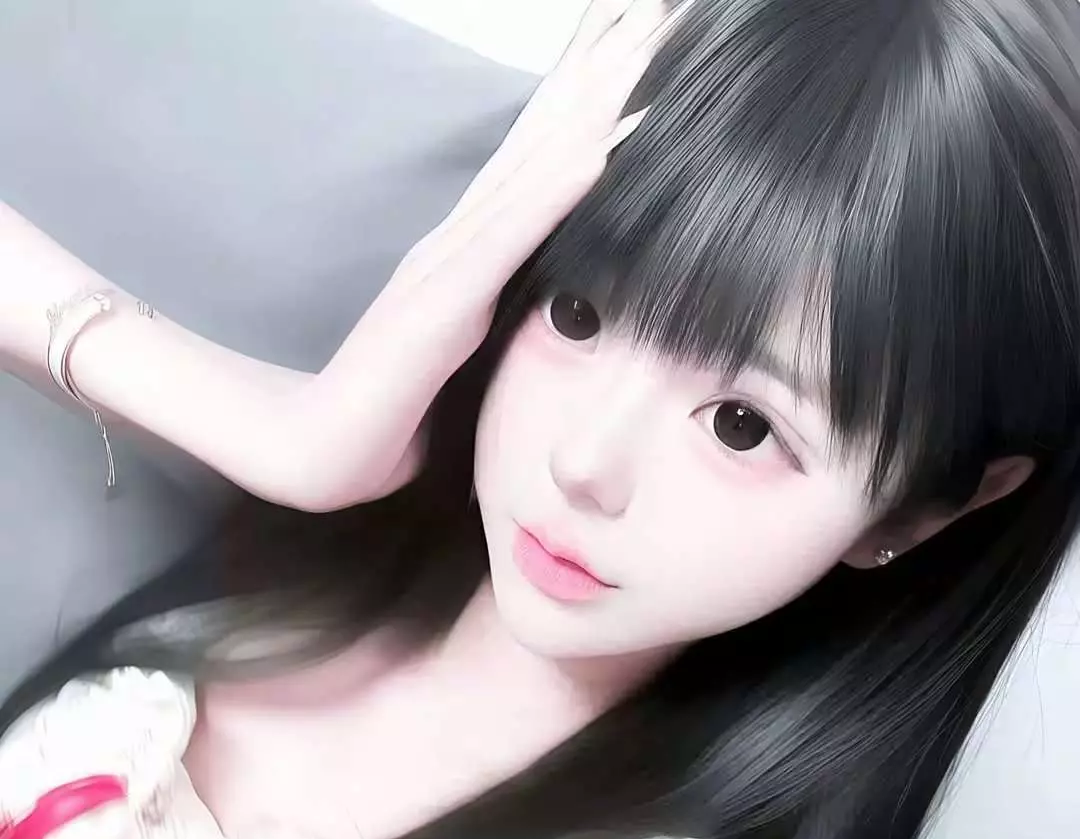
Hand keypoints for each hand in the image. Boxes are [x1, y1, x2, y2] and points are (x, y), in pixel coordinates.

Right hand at [295, 1, 690, 509]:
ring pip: (530, 170)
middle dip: (598, 73)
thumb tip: (543, 309)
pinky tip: (596, 151)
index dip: (586, 100)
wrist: (323, 450)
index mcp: (469, 251)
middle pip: (540, 140)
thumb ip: (492, 311)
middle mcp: (460, 239)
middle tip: (653, 9)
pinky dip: (553, 194)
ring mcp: (447, 264)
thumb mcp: (459, 347)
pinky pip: (507, 240)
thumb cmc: (392, 409)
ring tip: (641, 44)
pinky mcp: (441, 305)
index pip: (537, 160)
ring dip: (588, 107)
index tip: (637, 48)